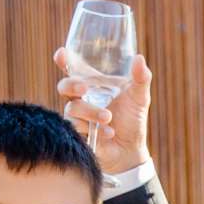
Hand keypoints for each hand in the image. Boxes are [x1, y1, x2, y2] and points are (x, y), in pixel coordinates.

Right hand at [56, 53, 151, 176]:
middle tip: (84, 89)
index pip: (74, 69)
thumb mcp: (140, 97)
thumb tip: (139, 58)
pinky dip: (95, 130)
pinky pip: (77, 129)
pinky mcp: (77, 134)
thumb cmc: (132, 119)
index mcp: (93, 85)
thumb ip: (141, 78)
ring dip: (91, 112)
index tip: (61, 54)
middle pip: (64, 86)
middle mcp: (81, 99)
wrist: (131, 149)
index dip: (65, 60)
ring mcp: (77, 117)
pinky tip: (109, 133)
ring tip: (108, 118)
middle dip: (71, 85)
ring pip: (73, 109)